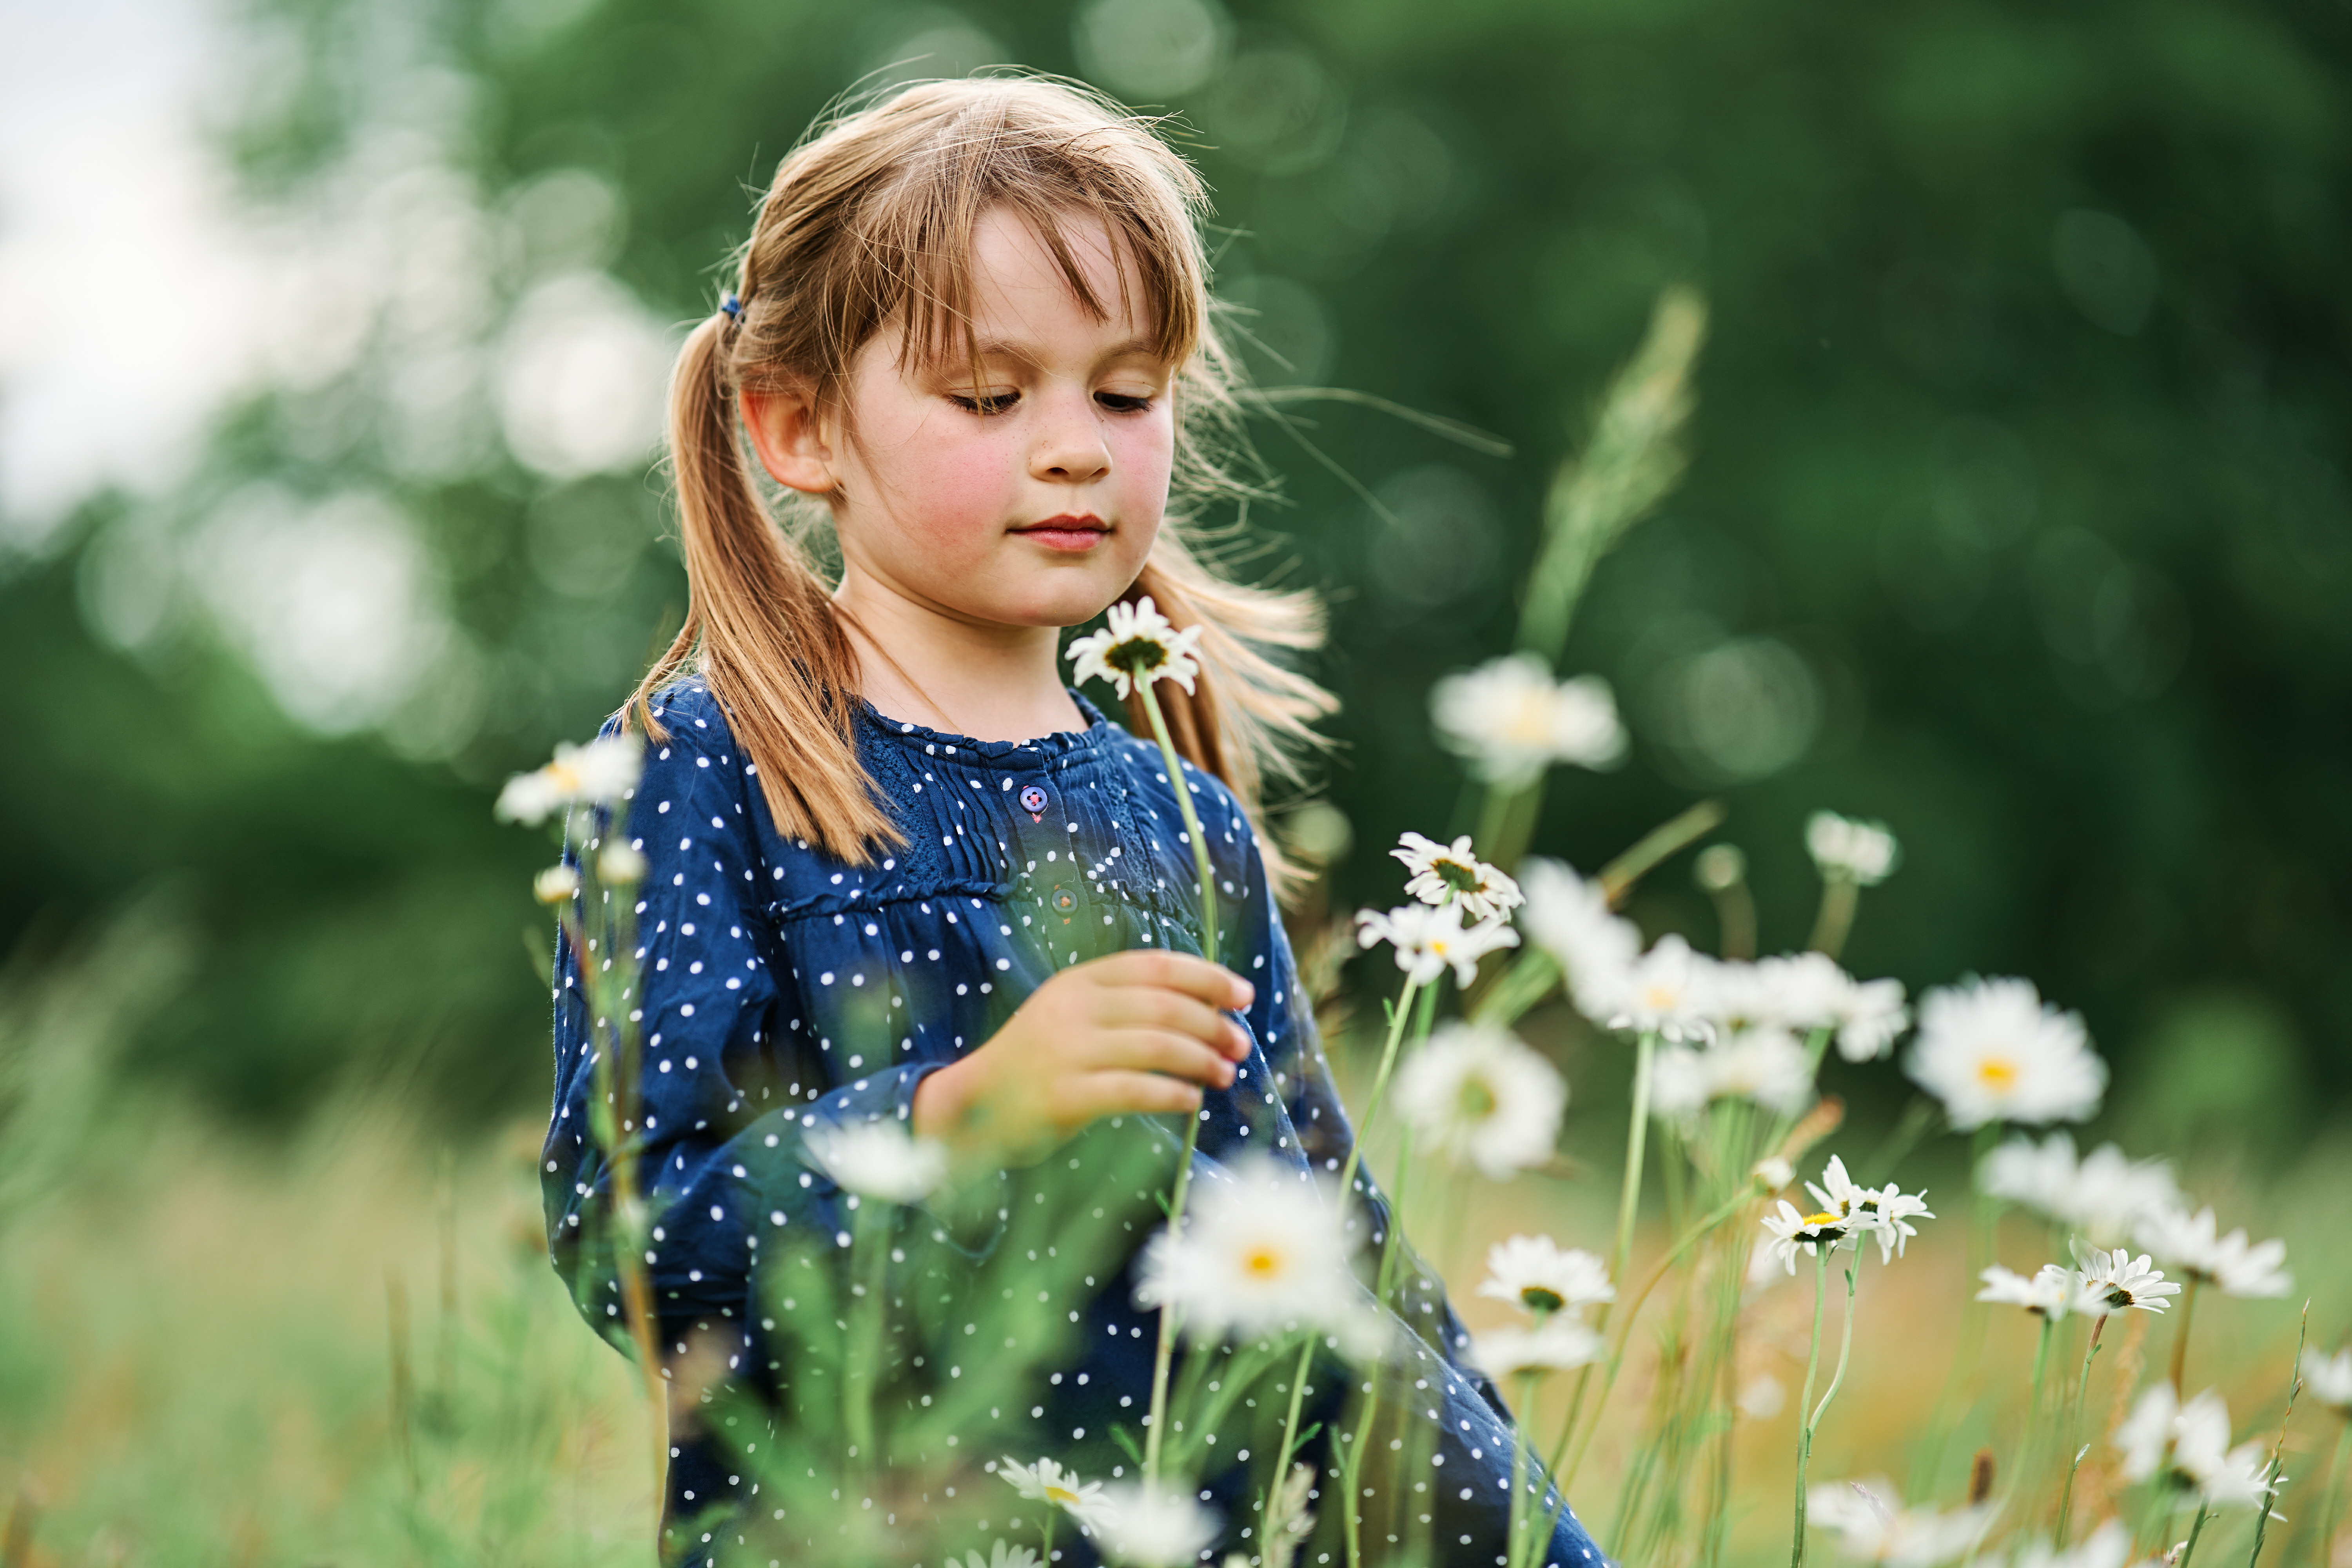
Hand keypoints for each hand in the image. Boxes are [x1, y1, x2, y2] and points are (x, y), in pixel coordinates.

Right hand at [911, 950, 1253, 1166]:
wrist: (972, 1107)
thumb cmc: (1039, 1063)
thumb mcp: (1073, 1015)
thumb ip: (1126, 1005)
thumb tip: (1209, 1009)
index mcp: (1079, 981)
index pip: (1156, 965)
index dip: (1208, 977)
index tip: (1244, 995)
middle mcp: (1072, 1009)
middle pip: (1164, 1006)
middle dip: (1213, 1025)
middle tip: (1242, 1045)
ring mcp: (1065, 1052)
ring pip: (1156, 1047)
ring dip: (1202, 1060)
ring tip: (1225, 1075)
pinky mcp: (1062, 1097)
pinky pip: (1133, 1091)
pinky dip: (1171, 1094)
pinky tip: (1191, 1100)